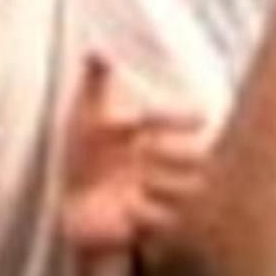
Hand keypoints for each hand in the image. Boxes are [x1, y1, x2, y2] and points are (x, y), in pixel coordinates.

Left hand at [59, 53, 209, 257]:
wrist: (73, 204)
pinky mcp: (150, 227)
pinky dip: (151, 215)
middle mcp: (161, 165)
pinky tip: (130, 208)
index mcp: (148, 133)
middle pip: (196, 158)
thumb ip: (94, 85)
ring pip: (189, 191)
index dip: (184, 118)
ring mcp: (159, 196)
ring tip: (142, 181)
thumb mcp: (84, 118)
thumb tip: (94, 48)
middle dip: (180, 153)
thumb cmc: (84, 157)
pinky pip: (166, 224)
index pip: (171, 121)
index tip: (202, 115)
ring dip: (168, 184)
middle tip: (148, 149)